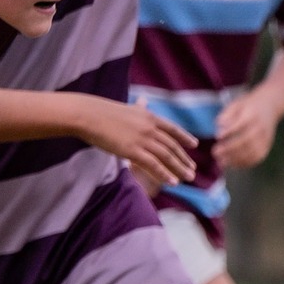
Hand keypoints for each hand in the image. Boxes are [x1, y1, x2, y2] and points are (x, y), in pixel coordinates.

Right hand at [70, 98, 197, 188]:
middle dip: (184, 159)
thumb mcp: (127, 108)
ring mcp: (142, 140)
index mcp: (149, 117)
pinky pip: (153, 165)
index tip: (195, 145)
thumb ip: (139, 107)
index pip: (172, 129)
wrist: (88, 115)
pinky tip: (173, 182)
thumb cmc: (103, 112)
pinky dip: (165, 174)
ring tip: (189, 178)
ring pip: (167, 157)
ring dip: (179, 168)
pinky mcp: (132, 151)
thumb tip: (144, 100)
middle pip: (172, 146)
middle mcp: (150, 128)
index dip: (185, 137)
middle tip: (193, 170)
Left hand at [213, 93, 280, 169]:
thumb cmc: (249, 106)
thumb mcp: (236, 104)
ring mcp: (265, 139)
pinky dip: (245, 163)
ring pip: (251, 152)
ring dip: (235, 159)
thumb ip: (227, 114)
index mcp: (253, 115)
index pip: (241, 124)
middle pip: (246, 141)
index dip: (229, 132)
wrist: (270, 107)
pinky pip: (257, 158)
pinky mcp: (267, 147)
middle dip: (230, 149)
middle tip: (215, 152)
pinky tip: (233, 164)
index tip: (217, 136)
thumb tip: (219, 125)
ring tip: (221, 162)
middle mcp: (260, 128)